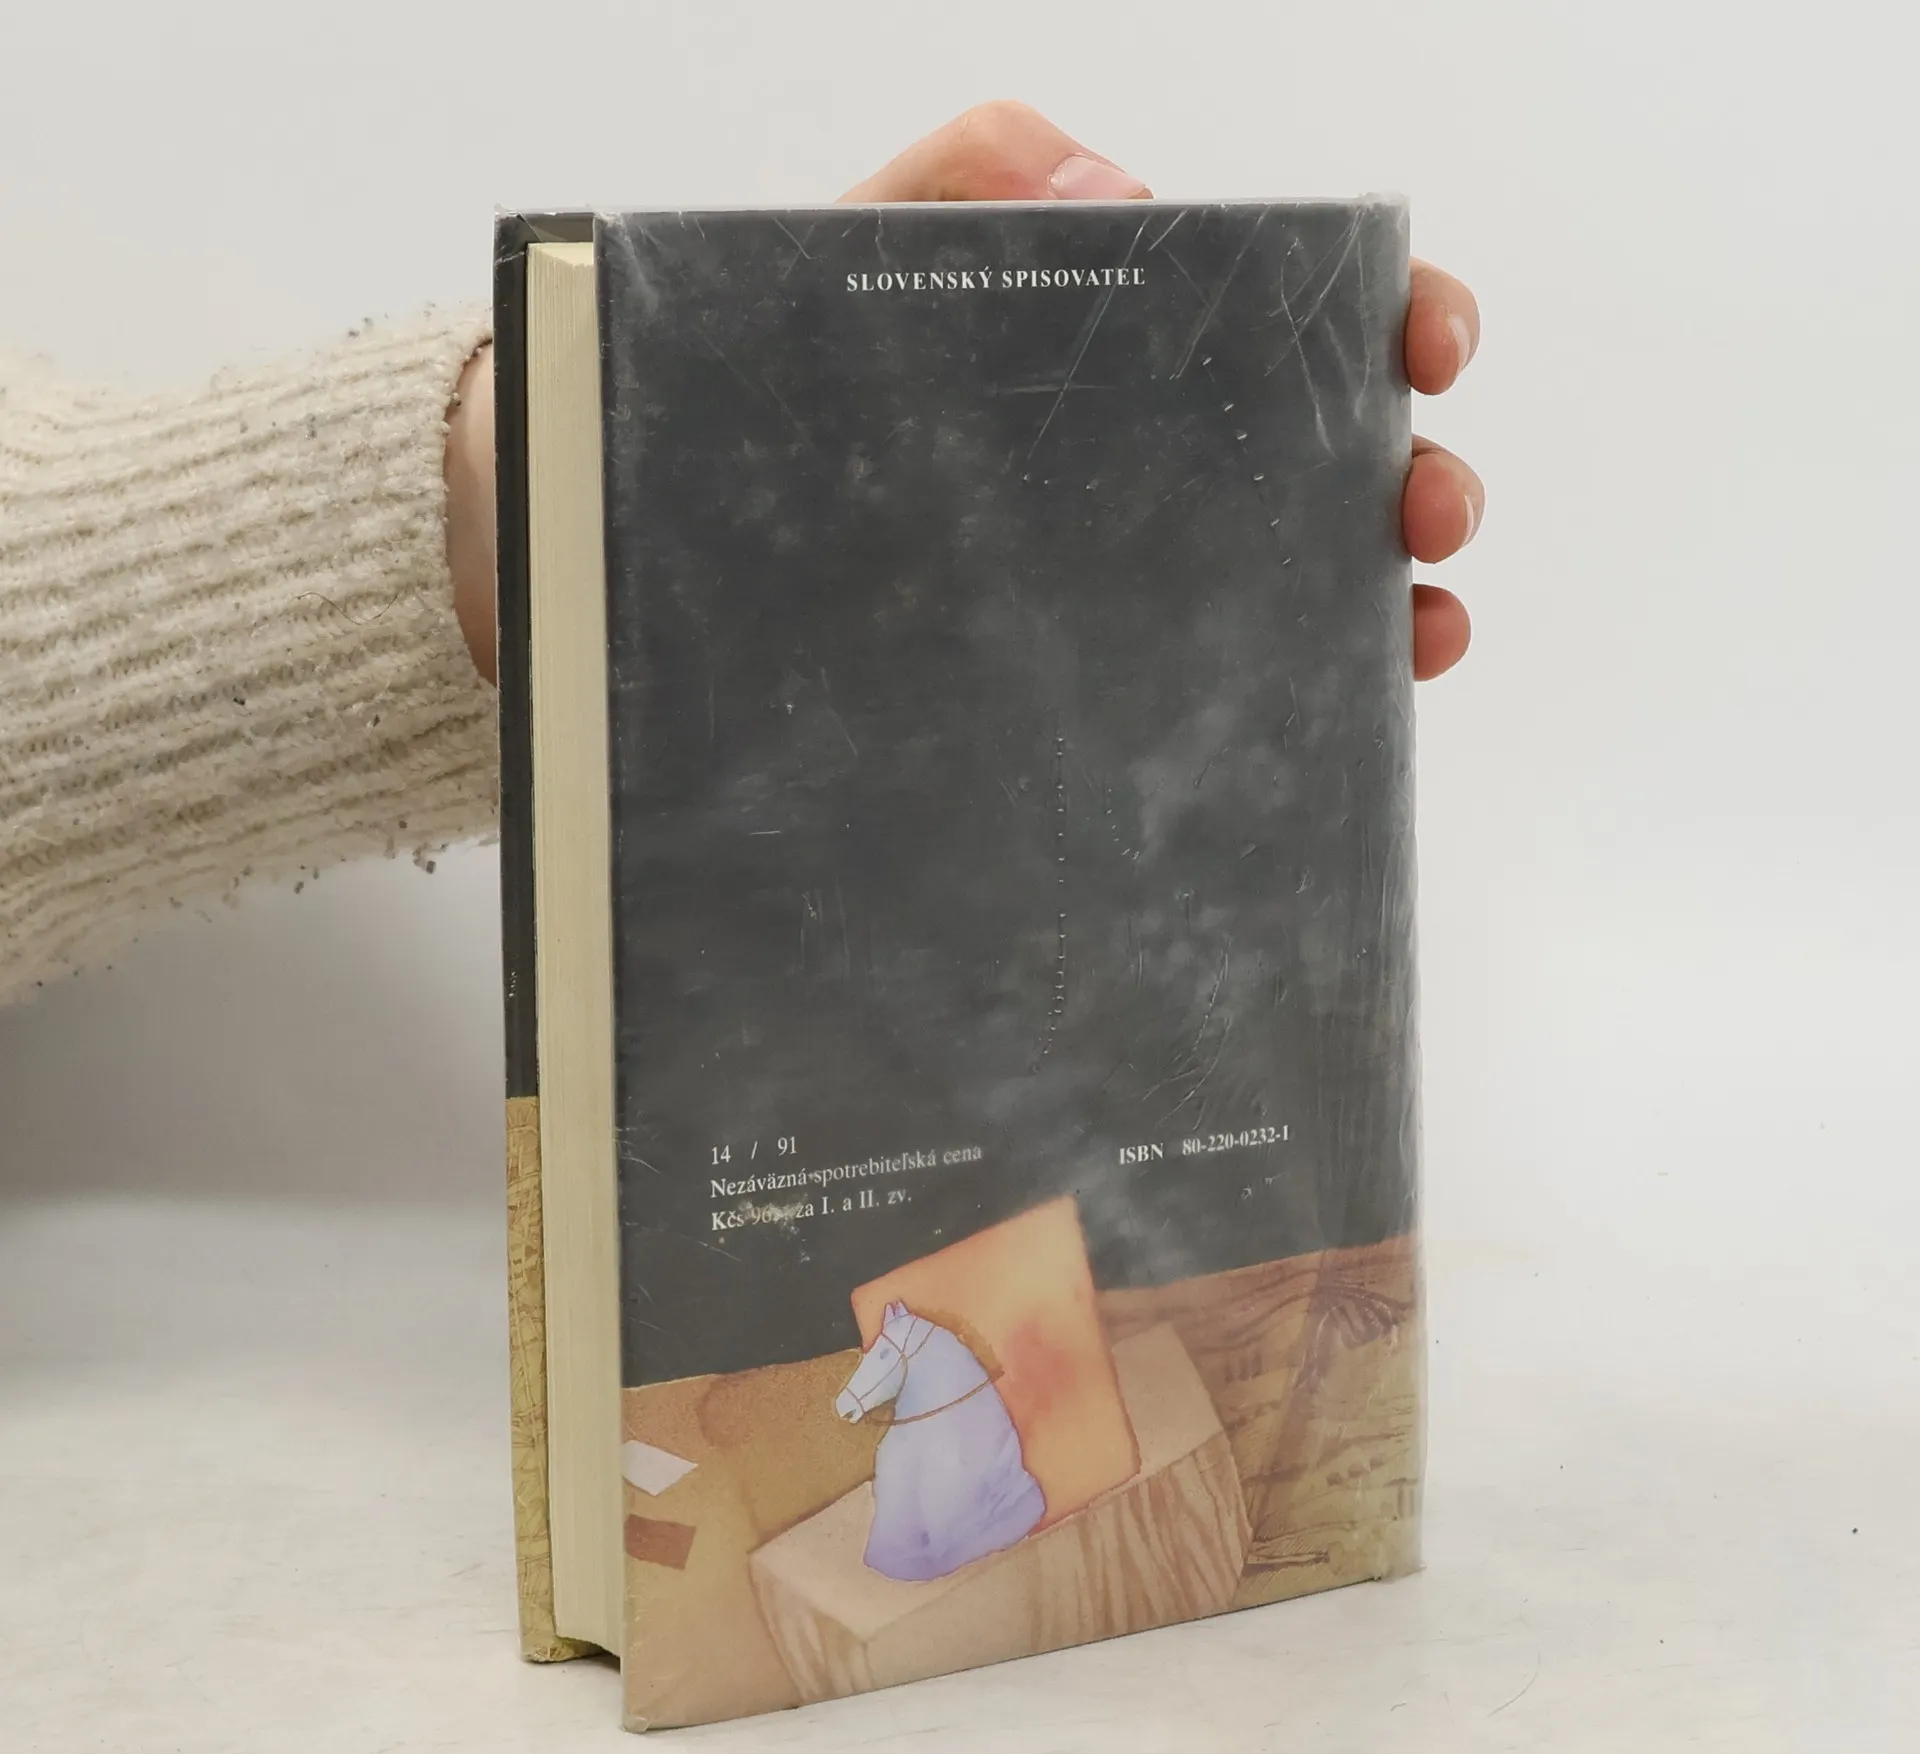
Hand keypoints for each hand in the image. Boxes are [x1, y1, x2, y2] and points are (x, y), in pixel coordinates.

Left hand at [447, 101, 1481, 684]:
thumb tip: (1122, 182)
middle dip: (1405, 472)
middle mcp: (1111, 480)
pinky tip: (1332, 718)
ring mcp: (1091, 596)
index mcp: (1088, 361)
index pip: (1268, 327)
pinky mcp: (1050, 701)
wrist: (587, 553)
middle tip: (1426, 498)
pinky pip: (1186, 704)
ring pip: (1275, 593)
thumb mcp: (822, 259)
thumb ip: (952, 186)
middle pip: (1304, 467)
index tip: (1421, 337)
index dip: (1372, 324)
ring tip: (1417, 618)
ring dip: (1377, 599)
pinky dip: (1285, 710)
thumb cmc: (707, 395)